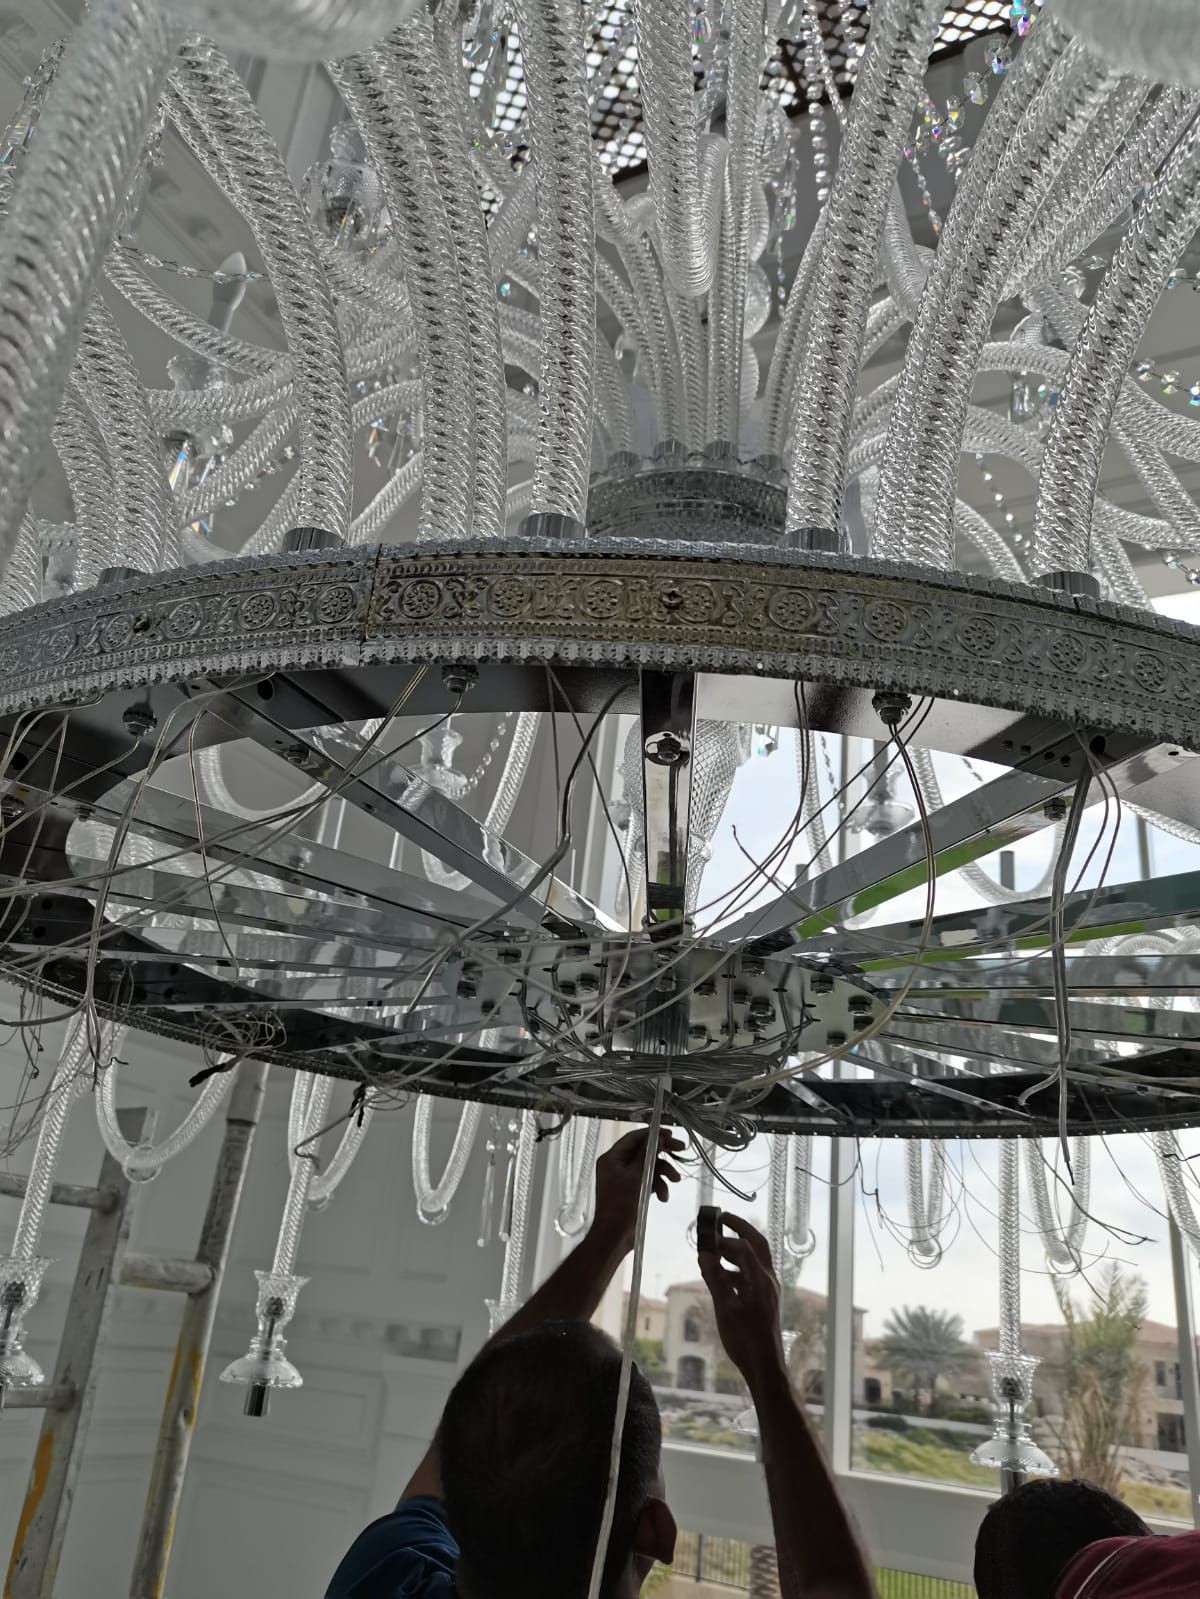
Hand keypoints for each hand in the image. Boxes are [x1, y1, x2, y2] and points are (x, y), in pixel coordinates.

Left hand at [592, 1127, 683, 1250]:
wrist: (615, 1236)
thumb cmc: (621, 1205)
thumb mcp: (636, 1176)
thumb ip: (647, 1155)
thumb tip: (657, 1137)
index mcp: (612, 1158)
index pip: (634, 1138)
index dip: (653, 1134)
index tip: (671, 1134)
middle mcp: (618, 1165)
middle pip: (644, 1151)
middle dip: (663, 1153)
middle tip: (681, 1149)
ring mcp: (625, 1178)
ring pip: (649, 1167)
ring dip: (663, 1173)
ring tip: (675, 1180)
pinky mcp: (633, 1190)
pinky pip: (648, 1181)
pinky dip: (658, 1186)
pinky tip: (663, 1197)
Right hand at [697, 1213, 785, 1387]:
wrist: (765, 1365)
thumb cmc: (745, 1338)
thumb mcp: (725, 1308)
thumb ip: (715, 1278)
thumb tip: (704, 1253)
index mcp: (761, 1279)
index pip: (744, 1246)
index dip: (726, 1236)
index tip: (709, 1228)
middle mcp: (768, 1279)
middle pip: (757, 1244)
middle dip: (740, 1229)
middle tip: (722, 1219)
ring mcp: (769, 1289)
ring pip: (755, 1259)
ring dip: (737, 1249)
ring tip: (715, 1248)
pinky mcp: (765, 1299)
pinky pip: (752, 1274)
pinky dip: (737, 1267)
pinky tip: (721, 1276)